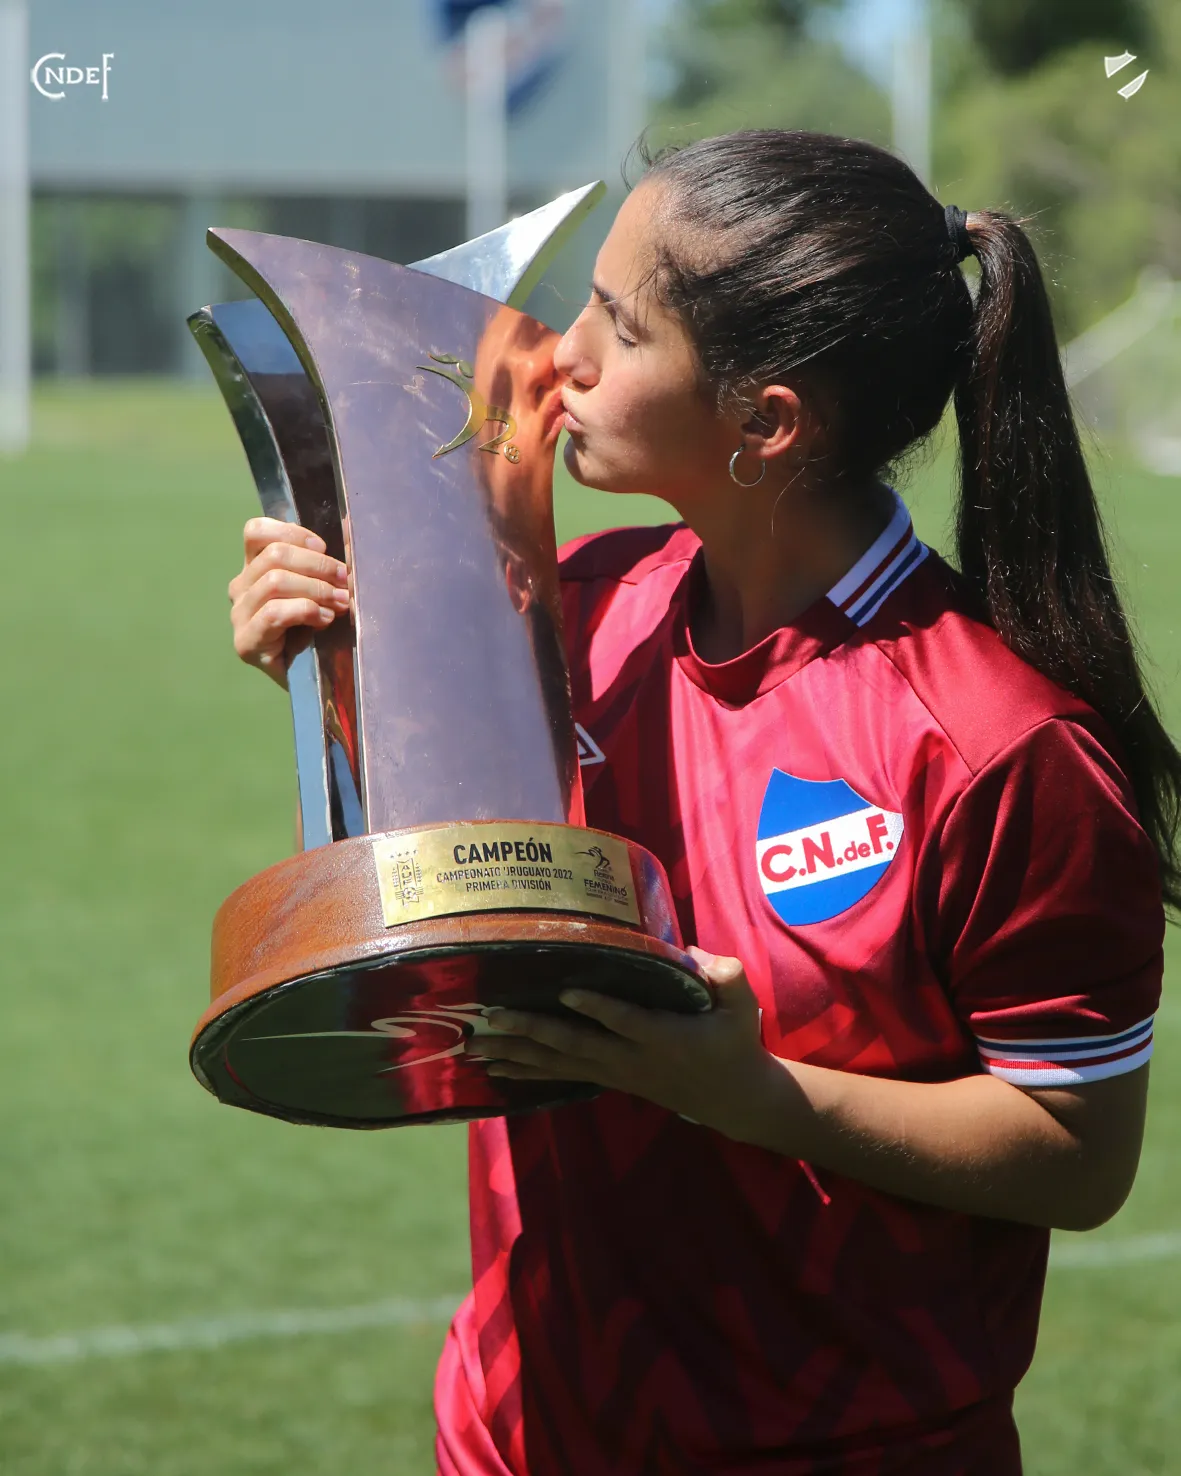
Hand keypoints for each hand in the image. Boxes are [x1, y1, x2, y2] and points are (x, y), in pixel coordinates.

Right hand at [228, 517, 350, 688]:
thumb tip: (352, 526)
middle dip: (317, 566)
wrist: (316, 681)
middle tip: (345, 582)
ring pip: (274, 582)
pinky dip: (305, 611)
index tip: (323, 547)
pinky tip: (324, 620)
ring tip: (340, 603)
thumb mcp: (326, 588)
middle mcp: (241, 588)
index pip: (256, 532)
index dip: (291, 532)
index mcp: (255, 567)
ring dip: (316, 589)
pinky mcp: (246, 642)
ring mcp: (240, 615)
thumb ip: (332, 560)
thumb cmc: (322, 629)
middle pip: (273, 556)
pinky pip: (274, 613)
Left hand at [466, 947, 780, 1142]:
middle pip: (577, 1045)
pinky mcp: (607, 1076)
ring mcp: (615, 1071)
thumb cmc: (735, 1042)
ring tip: (479, 1049)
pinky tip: (497, 1067)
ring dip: (519, 1055)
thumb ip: (727, 977)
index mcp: (663, 1037)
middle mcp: (631, 1057)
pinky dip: (527, 1071)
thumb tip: (695, 953)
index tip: (566, 990)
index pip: (626, 1020)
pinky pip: (561, 1075)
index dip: (597, 1007)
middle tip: (498, 1017)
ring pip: (561, 1064)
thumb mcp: (742, 1008)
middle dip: (535, 1030)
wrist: (731, 1097)